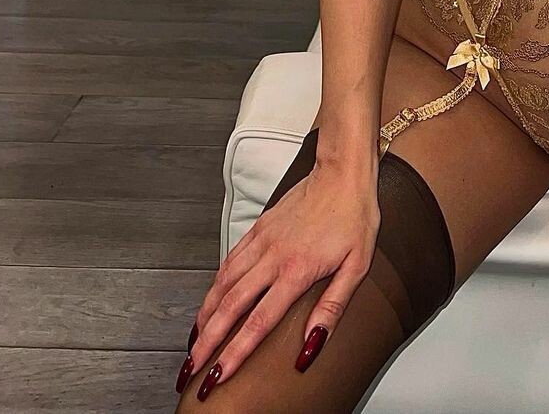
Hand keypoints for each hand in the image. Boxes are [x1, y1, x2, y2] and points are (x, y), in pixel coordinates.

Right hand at [182, 158, 379, 395]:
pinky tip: (211, 299)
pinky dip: (215, 284)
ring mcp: (262, 241)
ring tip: (194, 341)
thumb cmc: (355, 216)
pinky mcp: (259, 228)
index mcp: (297, 271)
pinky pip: (229, 260)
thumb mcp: (357, 265)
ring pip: (223, 283)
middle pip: (230, 307)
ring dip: (205, 316)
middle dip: (207, 342)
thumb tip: (311, 343)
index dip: (235, 353)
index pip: (259, 322)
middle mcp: (273, 257)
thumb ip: (332, 307)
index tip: (219, 376)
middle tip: (190, 368)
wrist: (343, 172)